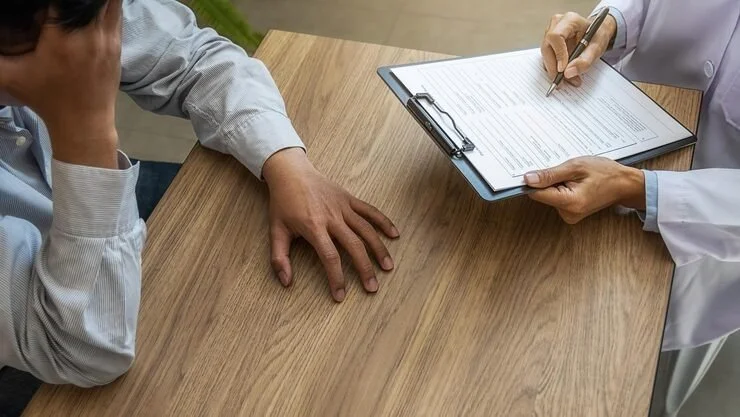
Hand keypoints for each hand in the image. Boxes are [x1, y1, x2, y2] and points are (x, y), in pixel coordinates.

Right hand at [0, 0, 122, 167]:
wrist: (84, 123)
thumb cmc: (46, 99)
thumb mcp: (10, 76)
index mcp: (62, 37)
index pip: (64, 1)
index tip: (46, 7)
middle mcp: (90, 34)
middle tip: (64, 5)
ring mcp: (108, 39)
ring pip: (109, 2)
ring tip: (79, 3)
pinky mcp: (118, 46)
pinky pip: (116, 14)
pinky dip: (106, 6)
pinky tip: (93, 8)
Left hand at [262, 148, 399, 301]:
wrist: (290, 172)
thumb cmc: (283, 203)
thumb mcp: (275, 231)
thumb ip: (279, 258)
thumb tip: (286, 282)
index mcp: (313, 227)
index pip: (330, 257)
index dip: (336, 278)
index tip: (340, 295)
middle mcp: (332, 217)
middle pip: (354, 246)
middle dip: (365, 269)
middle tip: (372, 288)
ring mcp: (343, 207)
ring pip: (366, 230)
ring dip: (379, 249)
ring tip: (388, 267)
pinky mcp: (349, 198)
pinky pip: (369, 211)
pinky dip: (383, 222)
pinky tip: (395, 234)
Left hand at [524, 157, 644, 223]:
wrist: (625, 184)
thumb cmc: (605, 173)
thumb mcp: (576, 167)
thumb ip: (550, 175)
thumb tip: (528, 179)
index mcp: (569, 202)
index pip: (537, 194)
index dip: (533, 181)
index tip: (534, 170)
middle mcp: (568, 213)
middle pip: (543, 195)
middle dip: (548, 180)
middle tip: (565, 170)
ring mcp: (569, 215)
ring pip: (549, 196)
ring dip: (556, 184)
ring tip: (573, 176)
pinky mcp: (570, 213)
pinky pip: (557, 198)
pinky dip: (561, 189)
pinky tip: (574, 182)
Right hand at [541, 11, 616, 86]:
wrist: (596, 34)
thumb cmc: (597, 36)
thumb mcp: (597, 48)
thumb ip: (585, 60)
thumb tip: (568, 73)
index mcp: (570, 20)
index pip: (556, 36)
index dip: (558, 54)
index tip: (563, 70)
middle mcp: (556, 24)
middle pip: (547, 47)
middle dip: (553, 67)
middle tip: (563, 81)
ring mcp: (550, 32)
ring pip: (545, 54)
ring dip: (554, 70)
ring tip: (568, 80)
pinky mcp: (548, 42)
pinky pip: (547, 58)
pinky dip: (554, 69)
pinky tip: (565, 75)